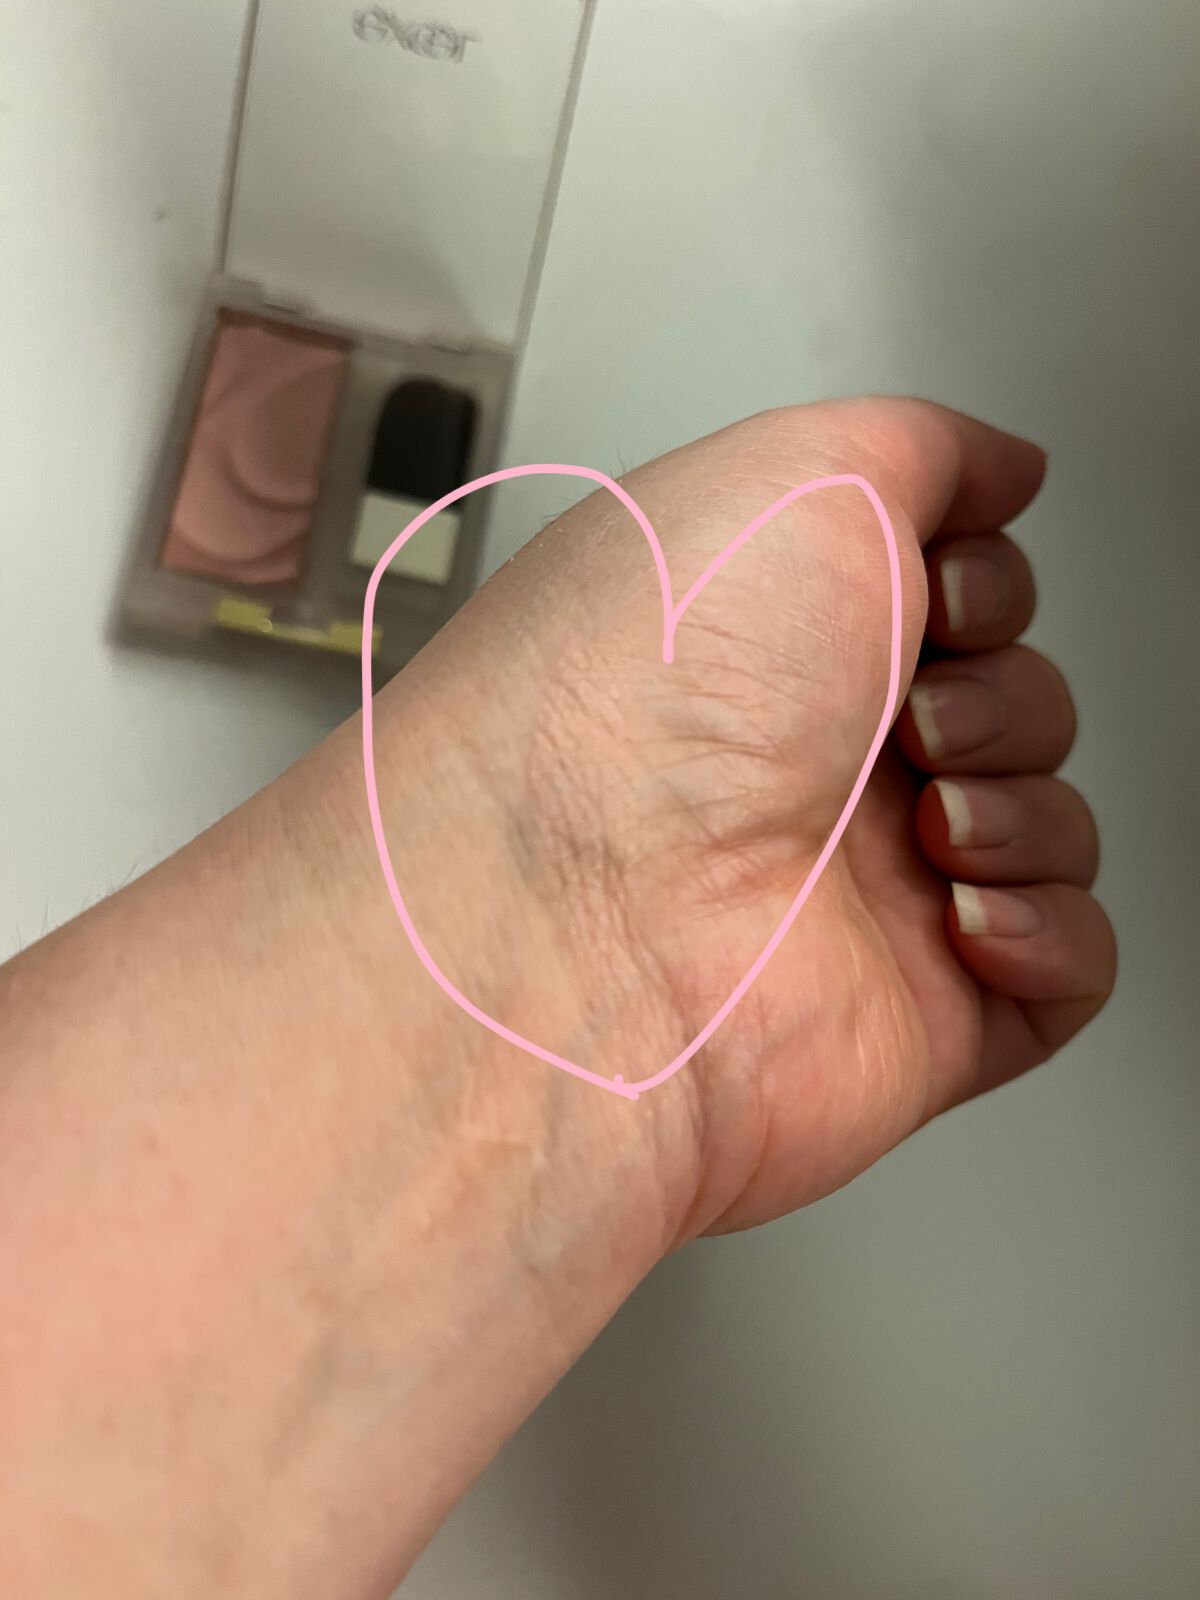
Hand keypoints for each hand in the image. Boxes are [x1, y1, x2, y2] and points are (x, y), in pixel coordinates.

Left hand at [375, 396, 1115, 1239]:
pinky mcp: (910, 1010)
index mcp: (770, 640)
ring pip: (1046, 824)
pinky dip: (1048, 933)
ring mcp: (859, 892)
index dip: (981, 581)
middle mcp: (805, 762)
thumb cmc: (636, 701)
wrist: (591, 916)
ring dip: (1022, 805)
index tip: (933, 590)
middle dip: (998, 692)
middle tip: (909, 716)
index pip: (952, 596)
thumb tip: (997, 465)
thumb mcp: (789, 477)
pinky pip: (1059, 966)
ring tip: (925, 820)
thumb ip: (919, 445)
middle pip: (1009, 702)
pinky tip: (961, 912)